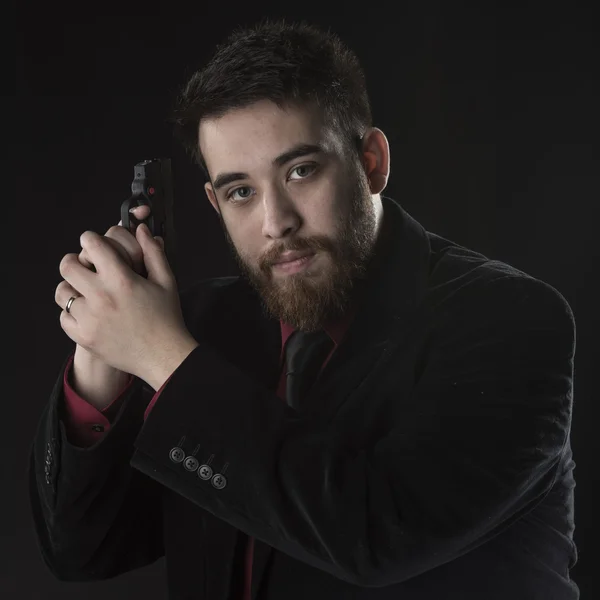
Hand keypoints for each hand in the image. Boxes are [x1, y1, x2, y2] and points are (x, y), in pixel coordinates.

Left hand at [55, 218, 195, 383]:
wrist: (163, 356)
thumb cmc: (167, 318)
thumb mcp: (166, 281)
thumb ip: (153, 252)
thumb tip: (142, 230)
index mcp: (121, 280)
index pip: (92, 245)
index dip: (91, 239)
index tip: (93, 243)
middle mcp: (101, 297)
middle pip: (68, 265)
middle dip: (75, 261)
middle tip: (85, 266)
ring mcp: (89, 319)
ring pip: (63, 292)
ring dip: (72, 288)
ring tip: (87, 292)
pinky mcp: (84, 337)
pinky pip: (64, 317)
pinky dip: (73, 313)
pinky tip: (90, 313)